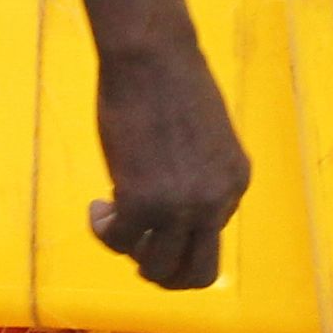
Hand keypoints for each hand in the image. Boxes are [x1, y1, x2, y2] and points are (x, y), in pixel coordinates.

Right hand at [87, 35, 247, 290]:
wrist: (152, 59)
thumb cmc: (172, 83)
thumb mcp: (203, 139)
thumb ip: (195, 173)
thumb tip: (168, 194)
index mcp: (235, 184)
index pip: (211, 238)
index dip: (175, 233)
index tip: (150, 211)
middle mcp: (216, 203)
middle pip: (195, 273)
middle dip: (161, 271)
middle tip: (134, 245)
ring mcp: (180, 206)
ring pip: (157, 267)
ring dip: (130, 253)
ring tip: (112, 220)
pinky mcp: (141, 200)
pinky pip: (120, 240)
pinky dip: (104, 230)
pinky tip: (97, 207)